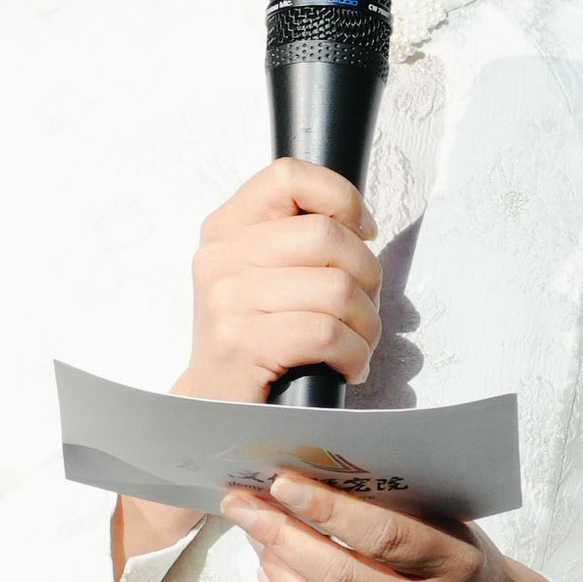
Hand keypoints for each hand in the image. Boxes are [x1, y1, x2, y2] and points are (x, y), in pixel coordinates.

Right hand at [179, 160, 379, 404]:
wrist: (215, 405)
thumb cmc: (254, 338)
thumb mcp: (262, 273)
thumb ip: (297, 238)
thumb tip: (363, 227)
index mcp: (227, 228)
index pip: (289, 176)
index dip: (341, 198)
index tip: (363, 233)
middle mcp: (221, 257)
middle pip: (328, 236)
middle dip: (367, 276)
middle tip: (363, 308)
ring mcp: (227, 299)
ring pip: (337, 289)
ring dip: (366, 324)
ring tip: (357, 343)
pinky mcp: (241, 342)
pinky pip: (327, 333)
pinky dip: (354, 354)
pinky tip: (347, 366)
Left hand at [228, 469, 581, 581]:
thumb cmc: (451, 560)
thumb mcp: (440, 522)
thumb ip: (387, 504)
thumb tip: (303, 479)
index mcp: (457, 564)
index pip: (384, 536)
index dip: (328, 510)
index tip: (282, 484)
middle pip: (343, 579)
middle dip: (282, 538)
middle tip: (245, 507)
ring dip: (278, 575)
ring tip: (257, 541)